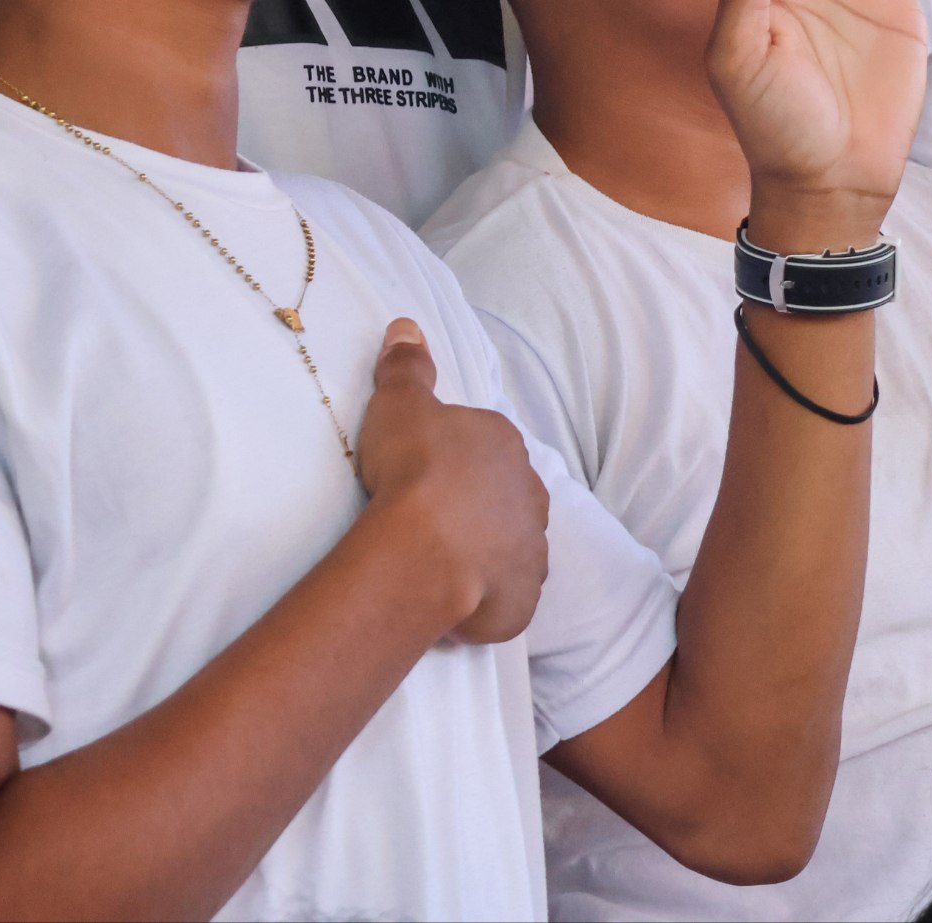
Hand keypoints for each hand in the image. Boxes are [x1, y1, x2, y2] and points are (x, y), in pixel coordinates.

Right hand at [354, 321, 548, 644]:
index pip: (485, 445)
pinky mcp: (522, 601)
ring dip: (484, 553)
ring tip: (439, 563)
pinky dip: (484, 602)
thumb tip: (407, 325)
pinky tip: (453, 605)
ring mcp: (532, 550)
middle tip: (429, 518)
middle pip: (504, 496)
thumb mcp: (399, 402)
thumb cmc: (413, 468)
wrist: (425, 548)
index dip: (453, 458)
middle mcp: (531, 494)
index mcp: (506, 445)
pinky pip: (504, 599)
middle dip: (476, 505)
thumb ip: (406, 366)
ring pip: (511, 548)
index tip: (421, 472)